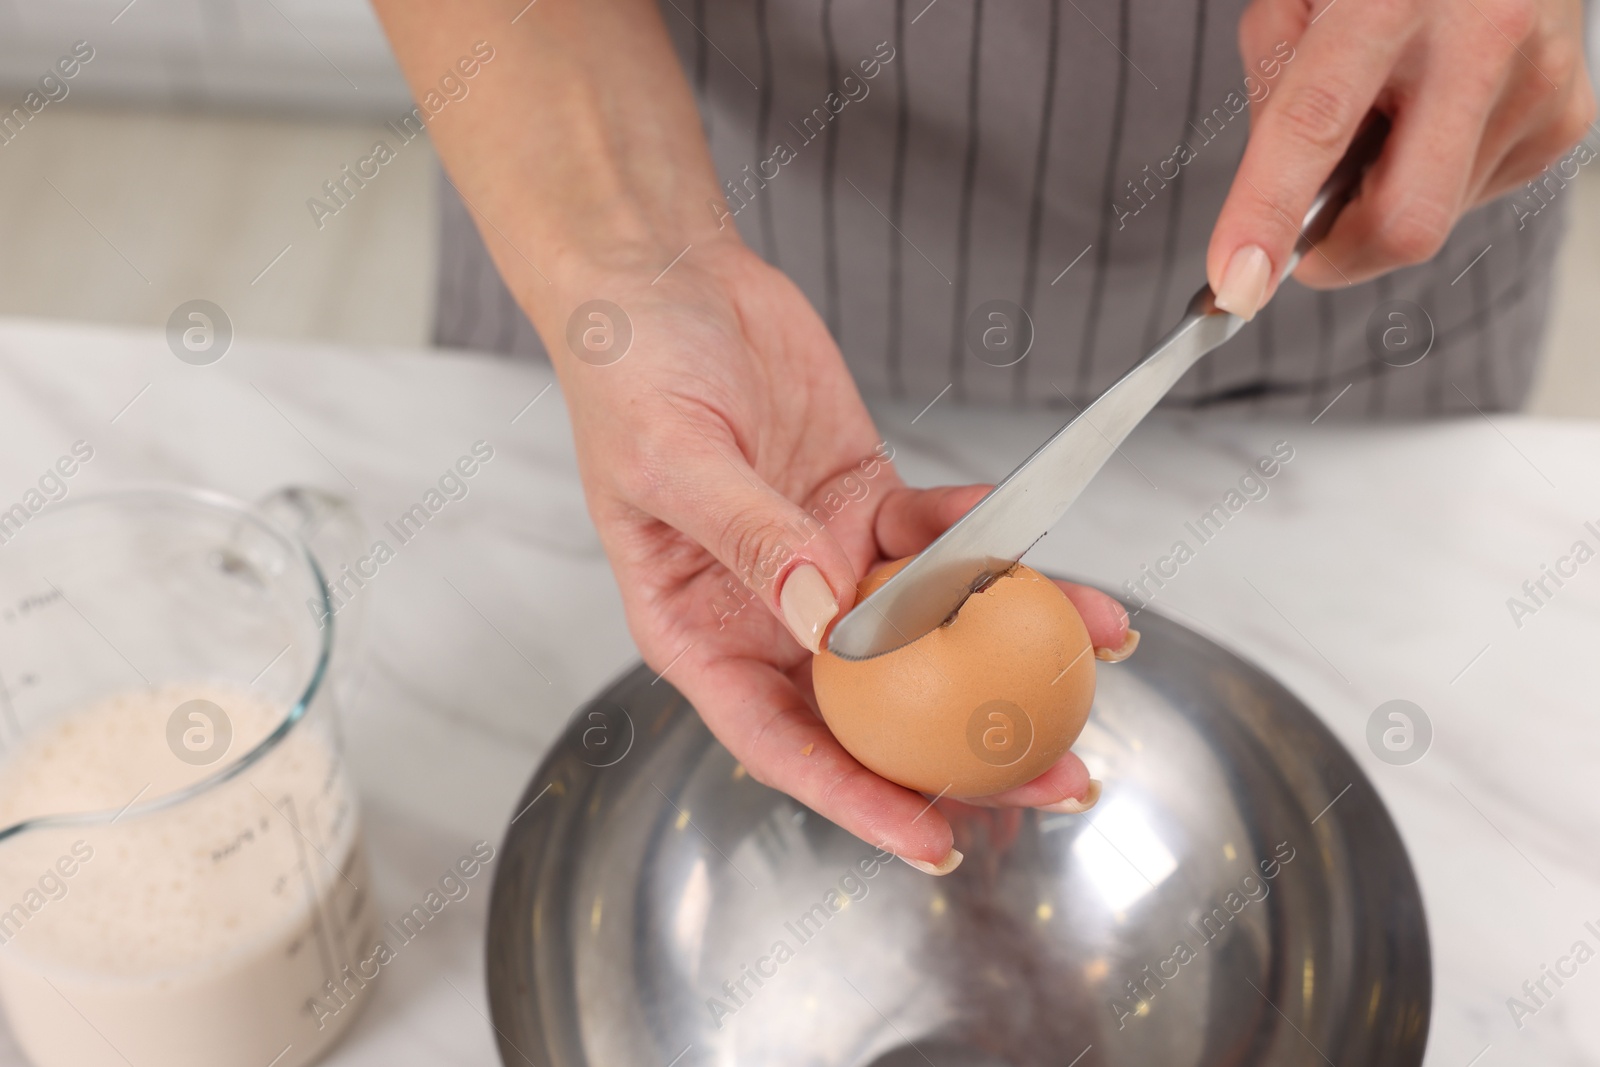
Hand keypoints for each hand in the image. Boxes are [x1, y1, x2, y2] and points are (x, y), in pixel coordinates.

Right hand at [553, 238, 1135, 871]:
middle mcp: (769, 614)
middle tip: (1055, 776)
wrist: (666, 277)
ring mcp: (824, 561)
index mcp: (701, 630)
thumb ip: (749, 540)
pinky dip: (982, 541)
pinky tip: (1029, 541)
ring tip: (1092, 650)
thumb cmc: (628, 372)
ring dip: (1005, 644)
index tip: (931, 840)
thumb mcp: (671, 461)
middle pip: (872, 708)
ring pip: (924, 628)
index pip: (779, 741)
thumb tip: (823, 620)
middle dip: (963, 752)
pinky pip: (935, 537)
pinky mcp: (865, 504)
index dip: (855, 800)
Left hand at [1208, 0, 1594, 317]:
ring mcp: (1535, 83)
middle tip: (1302, 234)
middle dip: (1339, 254)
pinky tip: (1433, 120)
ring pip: (1435, 220)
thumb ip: (1273, 97)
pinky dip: (1430, 181)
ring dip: (1386, 200)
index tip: (1238, 286)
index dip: (1267, 214)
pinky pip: (1472, 198)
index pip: (1315, 126)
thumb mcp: (1298, 0)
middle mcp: (1480, 37)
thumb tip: (1271, 210)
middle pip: (1403, 221)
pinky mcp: (1564, 119)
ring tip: (1389, 120)